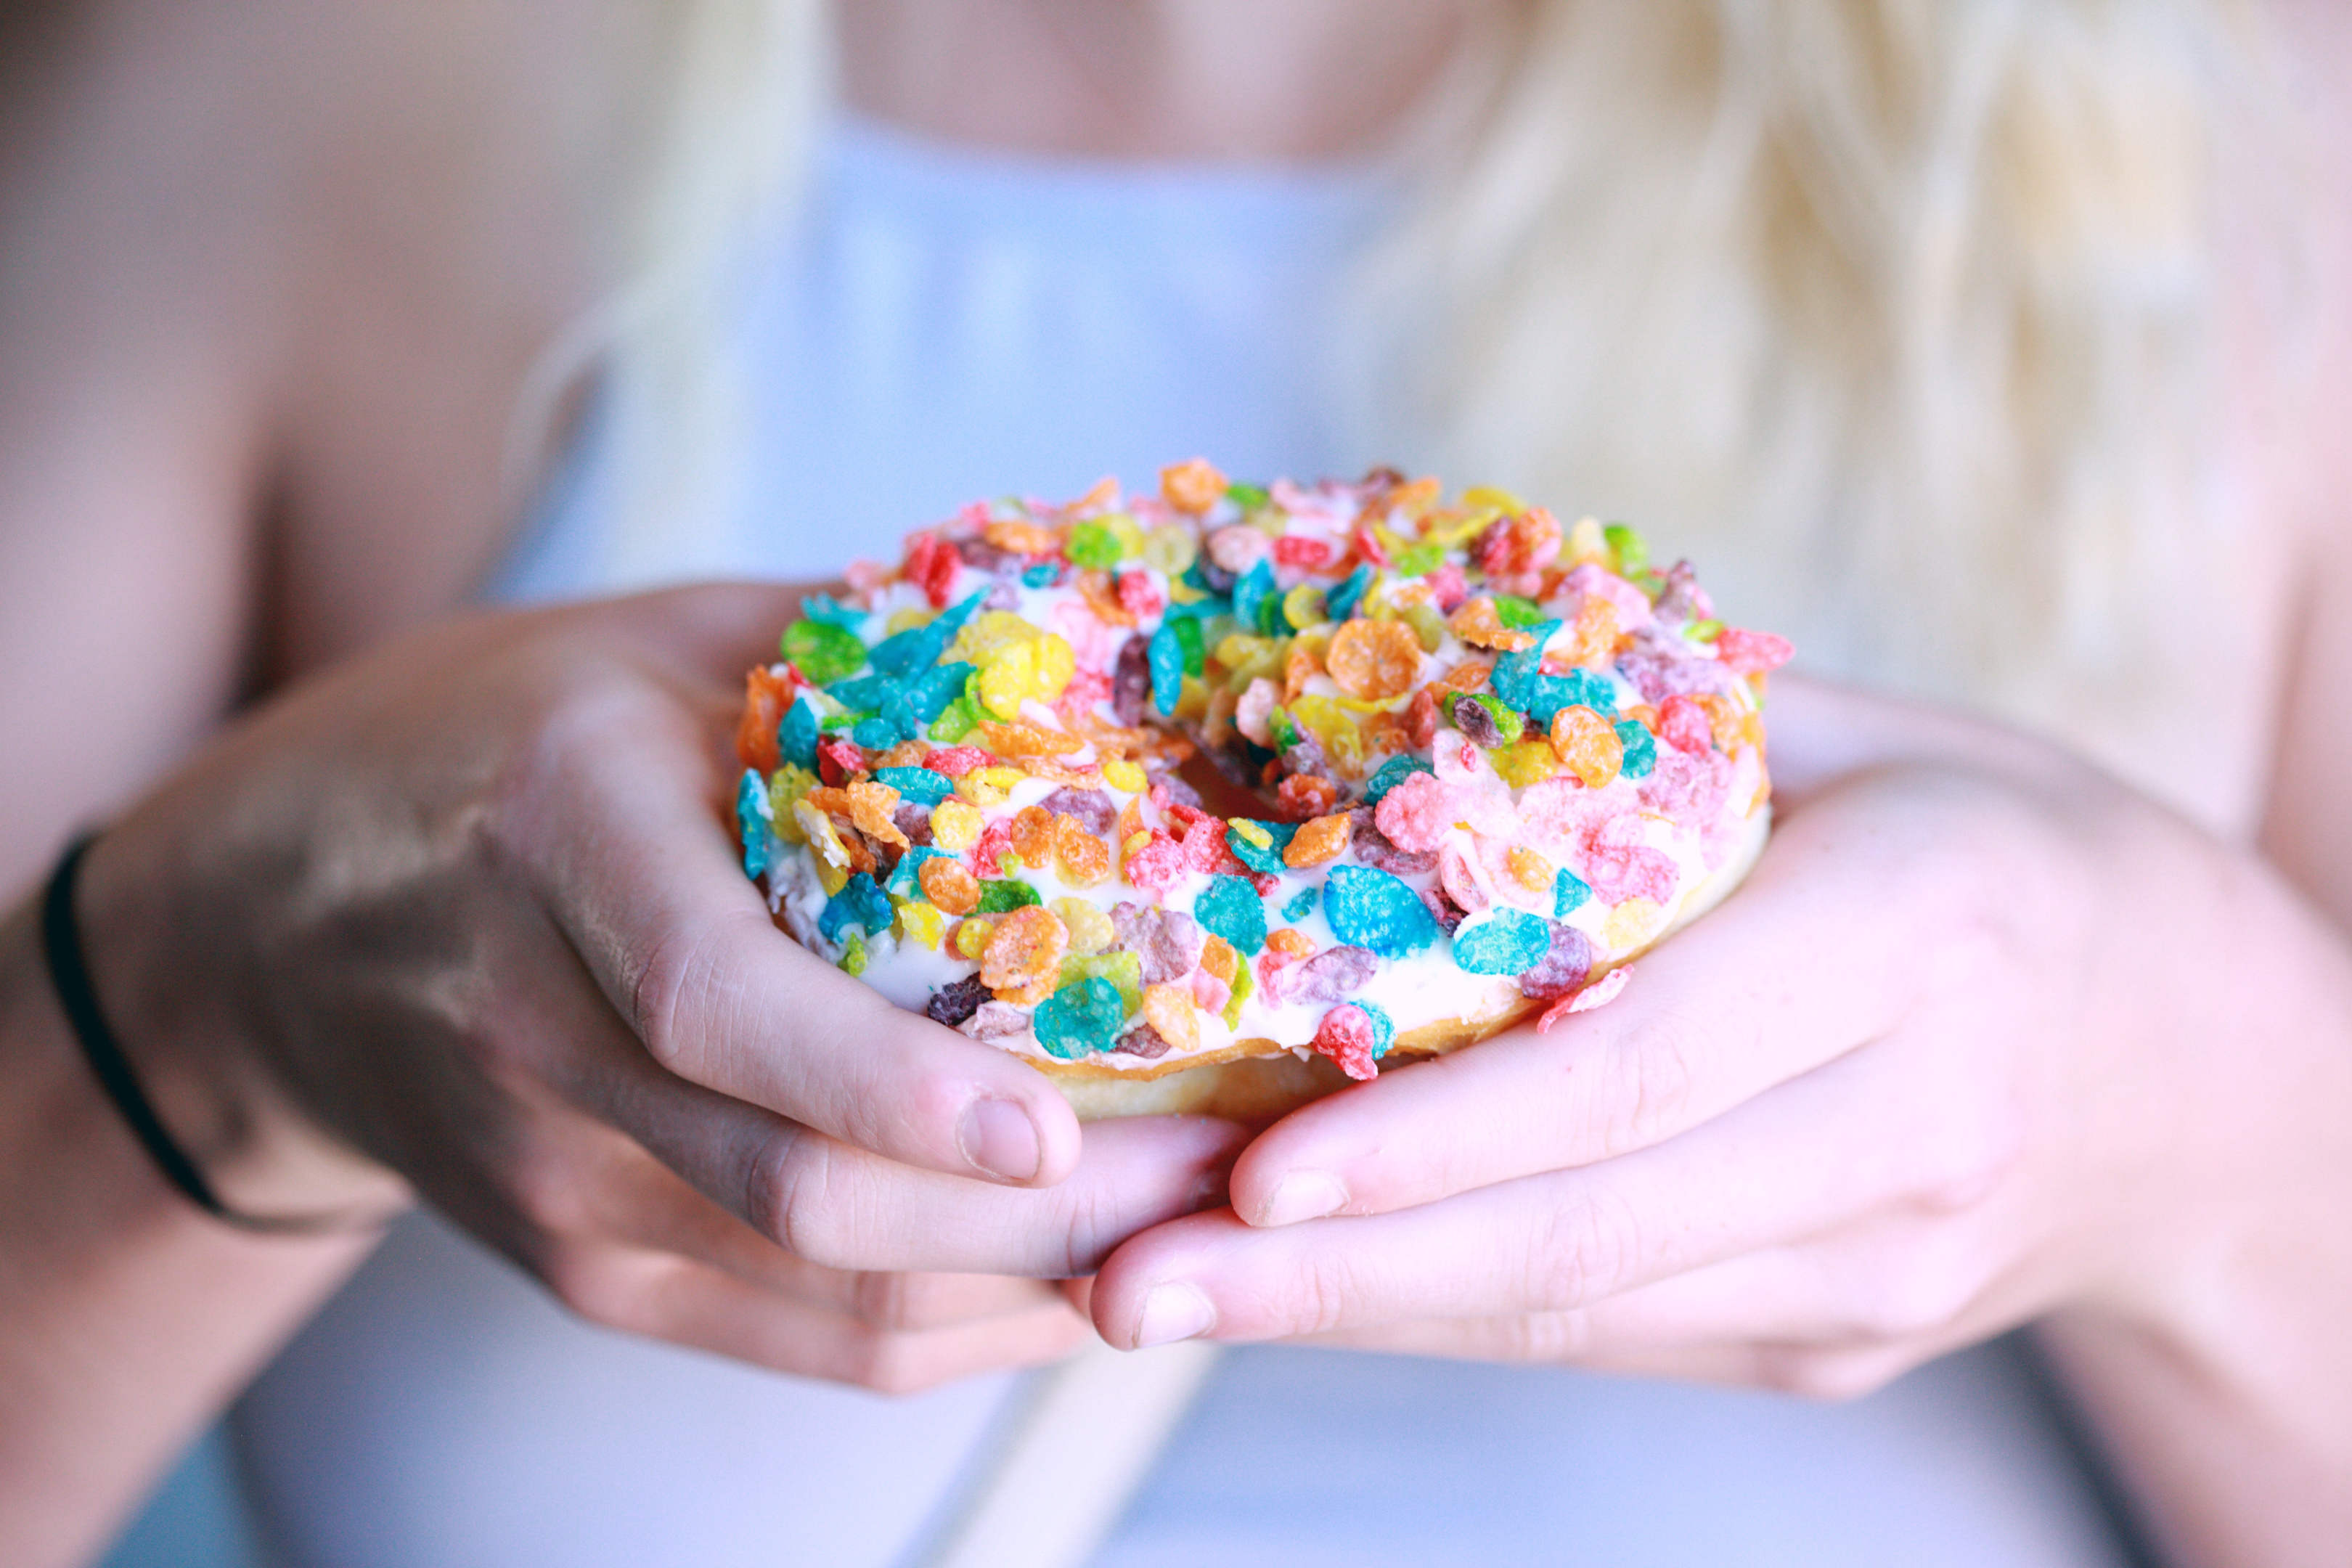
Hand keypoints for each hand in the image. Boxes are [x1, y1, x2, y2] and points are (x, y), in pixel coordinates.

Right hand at [75, 584, 1245, 1391]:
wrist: (263, 927)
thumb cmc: (492, 743)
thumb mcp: (654, 645)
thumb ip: (852, 654)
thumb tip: (1097, 635)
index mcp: (560, 840)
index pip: (717, 1005)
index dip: (891, 1086)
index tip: (1057, 1125)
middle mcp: (539, 1032)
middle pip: (801, 1194)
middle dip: (1039, 1221)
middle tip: (1226, 1172)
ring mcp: (553, 1181)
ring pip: (826, 1296)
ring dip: (1030, 1289)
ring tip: (1200, 1229)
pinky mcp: (580, 1268)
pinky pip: (801, 1338)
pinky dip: (956, 1324)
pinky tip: (1079, 1278)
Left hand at [1085, 676, 2351, 1398]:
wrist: (2217, 1074)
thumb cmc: (2012, 853)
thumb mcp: (1884, 744)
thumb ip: (1665, 742)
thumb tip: (1403, 705)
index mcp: (1918, 946)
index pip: (1644, 1069)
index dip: (1441, 1135)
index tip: (1258, 1175)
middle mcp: (1907, 1136)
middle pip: (1584, 1230)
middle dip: (1337, 1273)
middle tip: (1126, 1276)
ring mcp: (1876, 1273)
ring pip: (1580, 1309)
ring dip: (1353, 1310)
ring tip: (1155, 1295)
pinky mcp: (1836, 1340)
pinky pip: (1612, 1329)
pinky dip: (1443, 1306)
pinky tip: (1301, 1286)